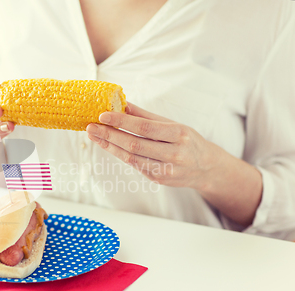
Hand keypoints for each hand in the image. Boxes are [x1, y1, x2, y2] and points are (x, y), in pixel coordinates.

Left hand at [86, 102, 261, 225]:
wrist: (207, 168)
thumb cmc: (188, 141)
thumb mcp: (173, 124)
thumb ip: (146, 116)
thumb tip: (122, 104)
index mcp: (179, 135)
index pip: (145, 128)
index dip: (122, 122)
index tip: (103, 116)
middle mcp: (174, 154)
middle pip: (134, 145)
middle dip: (109, 135)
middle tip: (91, 127)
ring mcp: (166, 170)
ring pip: (131, 158)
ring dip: (110, 146)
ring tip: (94, 135)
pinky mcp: (158, 179)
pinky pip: (135, 165)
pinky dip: (119, 154)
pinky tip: (108, 145)